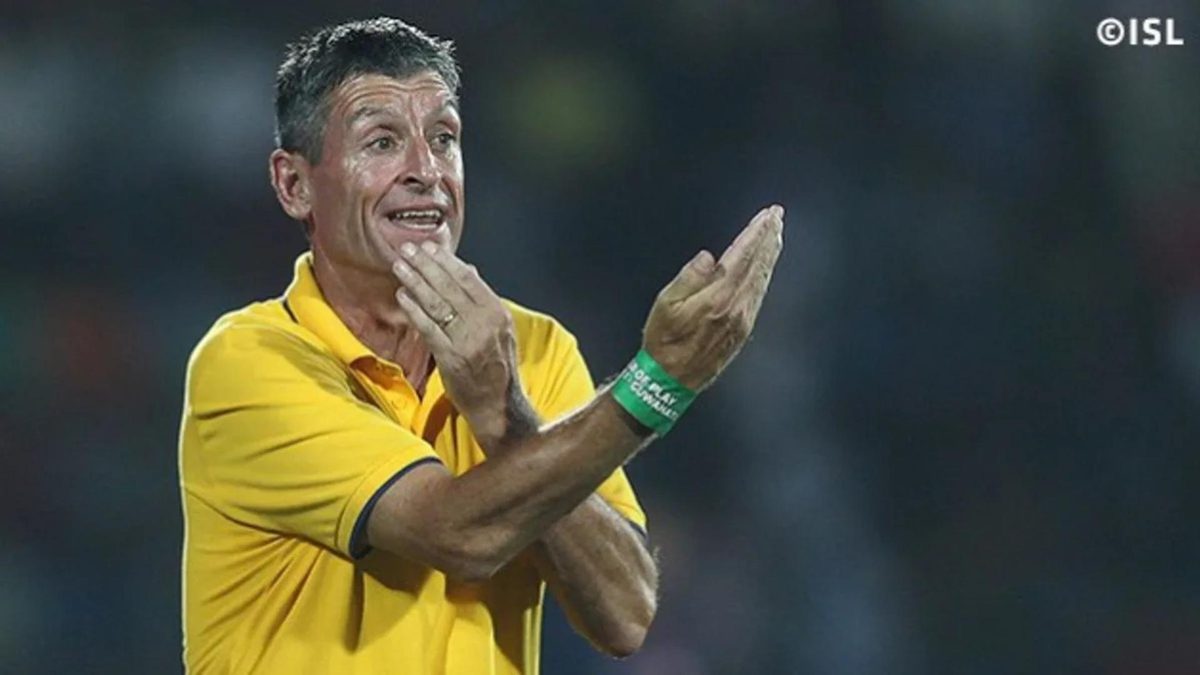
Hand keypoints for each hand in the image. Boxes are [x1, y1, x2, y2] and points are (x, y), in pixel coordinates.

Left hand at [392, 241, 528, 448]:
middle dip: (426, 265)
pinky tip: (401, 297)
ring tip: (400, 267)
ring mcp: (468, 341)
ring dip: (416, 282)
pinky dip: (413, 310)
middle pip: (450, 287)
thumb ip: (483, 300)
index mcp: (498, 314)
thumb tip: (468, 269)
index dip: (446, 260)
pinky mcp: (451, 359)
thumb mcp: (499, 330)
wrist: (499, 406)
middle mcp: (485, 324)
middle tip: (407, 249)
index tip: (429, 246)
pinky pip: (428, 328)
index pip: (469, 279)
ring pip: (437, 304)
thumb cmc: (496, 367)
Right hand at [641, 204, 784, 390]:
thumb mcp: (665, 305)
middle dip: (769, 238)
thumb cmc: (662, 342)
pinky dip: (765, 274)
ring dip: (770, 254)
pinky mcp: (744, 331)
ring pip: (762, 279)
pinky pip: (760, 294)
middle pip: (758, 265)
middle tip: (777, 215)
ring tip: (775, 234)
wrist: (670, 382)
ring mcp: (743, 321)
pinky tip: (765, 266)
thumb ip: (689, 278)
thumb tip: (709, 258)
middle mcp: (737, 309)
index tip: (768, 214)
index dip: (756, 233)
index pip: (743, 257)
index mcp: (718, 298)